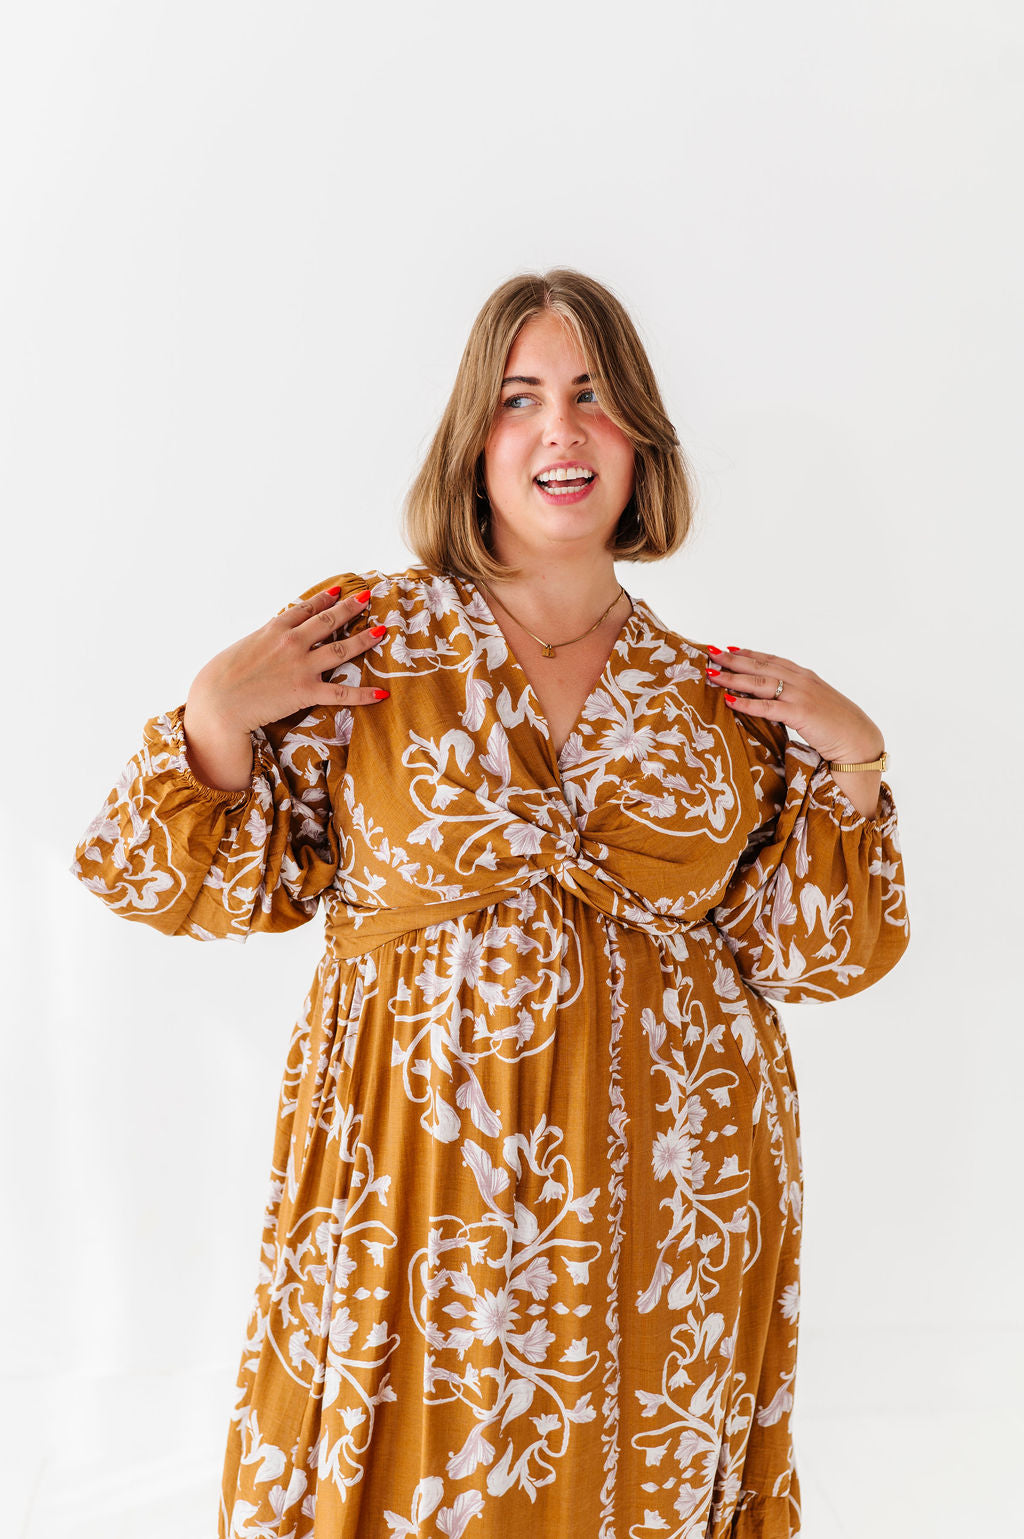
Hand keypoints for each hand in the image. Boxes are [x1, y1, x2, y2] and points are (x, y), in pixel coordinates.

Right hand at [183, 584, 388, 790]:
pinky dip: (364, 694)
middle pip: (328, 621)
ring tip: (381, 631)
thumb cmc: (221, 677)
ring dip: (364, 640)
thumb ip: (262, 642)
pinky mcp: (305, 691)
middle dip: (350, 608)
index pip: (305, 609)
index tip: (339, 591)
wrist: (217, 701)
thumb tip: (268, 642)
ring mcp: (301, 666)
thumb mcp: (242, 648)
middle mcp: (291, 642)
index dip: (325, 599)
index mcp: (274, 629)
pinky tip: (381, 694)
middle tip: (367, 597)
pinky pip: (341, 693)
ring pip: (341, 650)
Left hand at [705, 646, 883, 763]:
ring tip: (713, 674)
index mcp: (805, 676)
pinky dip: (747, 702)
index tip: (728, 649)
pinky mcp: (800, 714)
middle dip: (733, 659)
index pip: (771, 659)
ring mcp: (801, 695)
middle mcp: (801, 680)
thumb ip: (795, 696)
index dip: (748, 653)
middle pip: (761, 665)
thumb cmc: (837, 726)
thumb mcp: (814, 703)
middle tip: (710, 653)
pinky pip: (768, 707)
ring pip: (760, 681)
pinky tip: (730, 700)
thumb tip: (774, 698)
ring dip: (734, 677)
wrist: (859, 740)